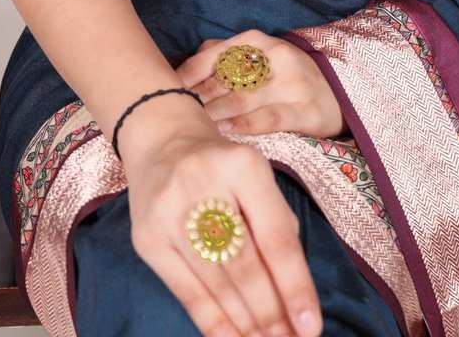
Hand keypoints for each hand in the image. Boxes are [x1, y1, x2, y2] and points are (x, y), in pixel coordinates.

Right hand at [119, 95, 322, 336]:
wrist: (162, 141)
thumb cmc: (222, 165)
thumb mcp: (256, 176)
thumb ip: (276, 225)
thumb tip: (293, 295)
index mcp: (243, 166)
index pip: (275, 236)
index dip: (295, 286)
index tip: (311, 326)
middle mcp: (203, 185)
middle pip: (244, 265)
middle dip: (271, 313)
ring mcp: (169, 213)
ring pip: (216, 283)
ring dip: (247, 323)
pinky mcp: (146, 240)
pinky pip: (186, 292)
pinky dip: (213, 321)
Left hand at [176, 29, 346, 139]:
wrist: (337, 95)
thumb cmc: (283, 77)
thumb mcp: (256, 57)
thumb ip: (221, 55)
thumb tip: (180, 67)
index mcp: (257, 41)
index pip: (212, 56)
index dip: (186, 77)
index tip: (166, 94)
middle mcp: (276, 55)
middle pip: (224, 80)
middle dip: (198, 101)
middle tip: (176, 118)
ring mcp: (293, 82)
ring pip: (242, 99)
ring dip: (214, 115)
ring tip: (195, 128)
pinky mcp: (308, 109)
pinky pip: (271, 118)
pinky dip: (246, 125)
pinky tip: (227, 132)